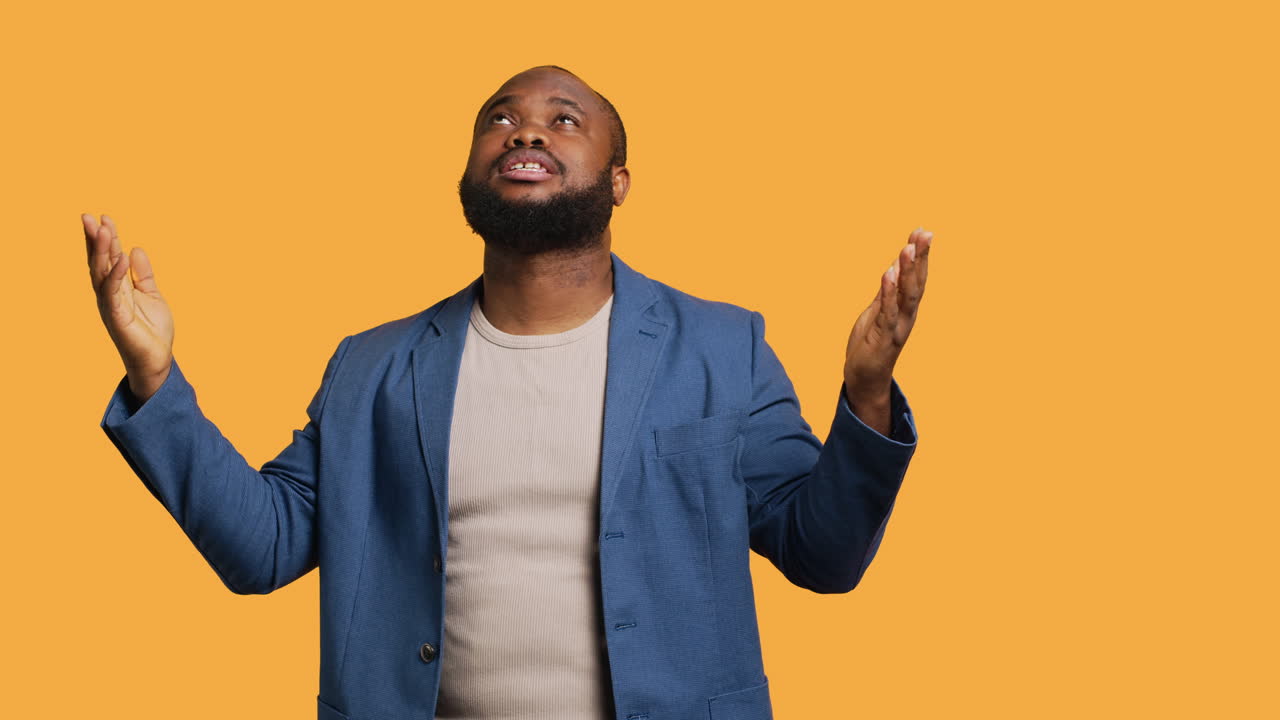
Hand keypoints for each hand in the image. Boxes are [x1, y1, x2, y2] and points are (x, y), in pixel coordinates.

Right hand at [84, 213, 174, 401]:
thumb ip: (143, 274)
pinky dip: (116, 274)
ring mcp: (110, 305)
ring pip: (101, 273)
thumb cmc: (152, 330)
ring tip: (102, 229)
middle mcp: (109, 294)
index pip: (107, 259)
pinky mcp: (116, 316)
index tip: (103, 218)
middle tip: (89, 216)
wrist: (157, 359)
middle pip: (98, 262)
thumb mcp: (151, 294)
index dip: (105, 239)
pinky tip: (120, 258)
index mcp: (117, 288)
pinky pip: (113, 292)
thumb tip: (136, 249)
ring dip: (101, 251)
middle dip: (94, 239)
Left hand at [843, 227, 931, 410]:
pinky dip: (888, 293)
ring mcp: (897, 325)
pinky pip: (887, 311)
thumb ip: (889, 289)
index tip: (923, 230)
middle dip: (921, 257)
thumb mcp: (879, 310)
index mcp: (906, 307)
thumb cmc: (872, 342)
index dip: (921, 254)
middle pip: (916, 282)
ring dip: (907, 271)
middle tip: (925, 233)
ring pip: (906, 295)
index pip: (916, 276)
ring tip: (908, 248)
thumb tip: (897, 265)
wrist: (865, 377)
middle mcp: (907, 315)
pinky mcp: (883, 336)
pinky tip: (888, 274)